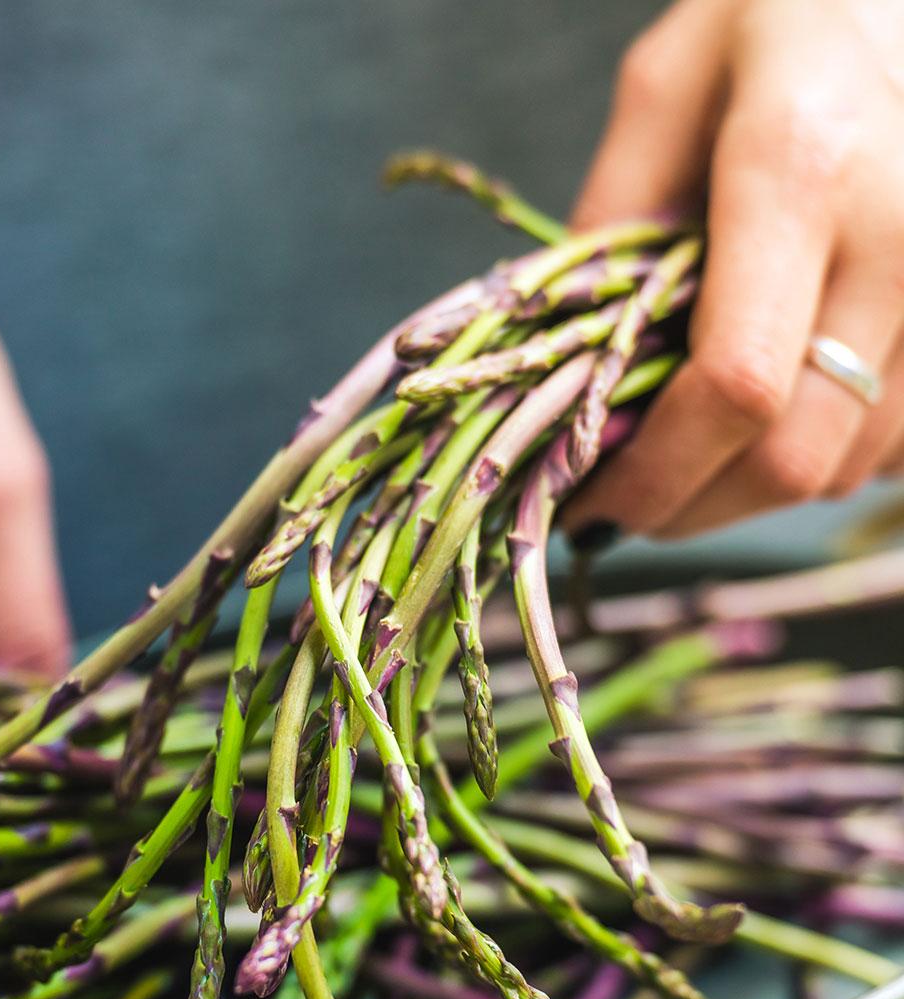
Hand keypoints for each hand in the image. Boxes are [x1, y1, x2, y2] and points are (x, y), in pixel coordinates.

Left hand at [562, 0, 903, 540]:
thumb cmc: (781, 13)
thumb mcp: (664, 86)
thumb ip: (611, 224)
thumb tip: (570, 366)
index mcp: (801, 168)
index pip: (734, 385)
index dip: (656, 473)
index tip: (593, 497)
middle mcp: (902, 235)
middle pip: (796, 454)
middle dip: (693, 508)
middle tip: (627, 506)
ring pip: (851, 465)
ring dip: (752, 492)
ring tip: (689, 462)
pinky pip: (901, 443)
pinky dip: (827, 458)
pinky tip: (779, 419)